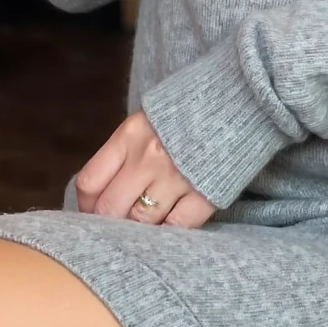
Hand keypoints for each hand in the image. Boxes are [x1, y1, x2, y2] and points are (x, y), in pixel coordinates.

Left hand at [76, 109, 215, 228]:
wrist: (241, 96)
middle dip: (110, 222)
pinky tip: (172, 222)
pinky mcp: (205, 193)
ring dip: (139, 230)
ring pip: (141, 223)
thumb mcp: (149, 116)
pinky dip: (171, 230)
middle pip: (110, 209)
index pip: (90, 182)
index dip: (85, 206)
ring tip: (146, 224)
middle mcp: (147, 158)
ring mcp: (176, 178)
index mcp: (130, 135)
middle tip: (119, 224)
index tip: (92, 212)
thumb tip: (103, 188)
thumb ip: (126, 148)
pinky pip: (177, 227)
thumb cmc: (191, 106)